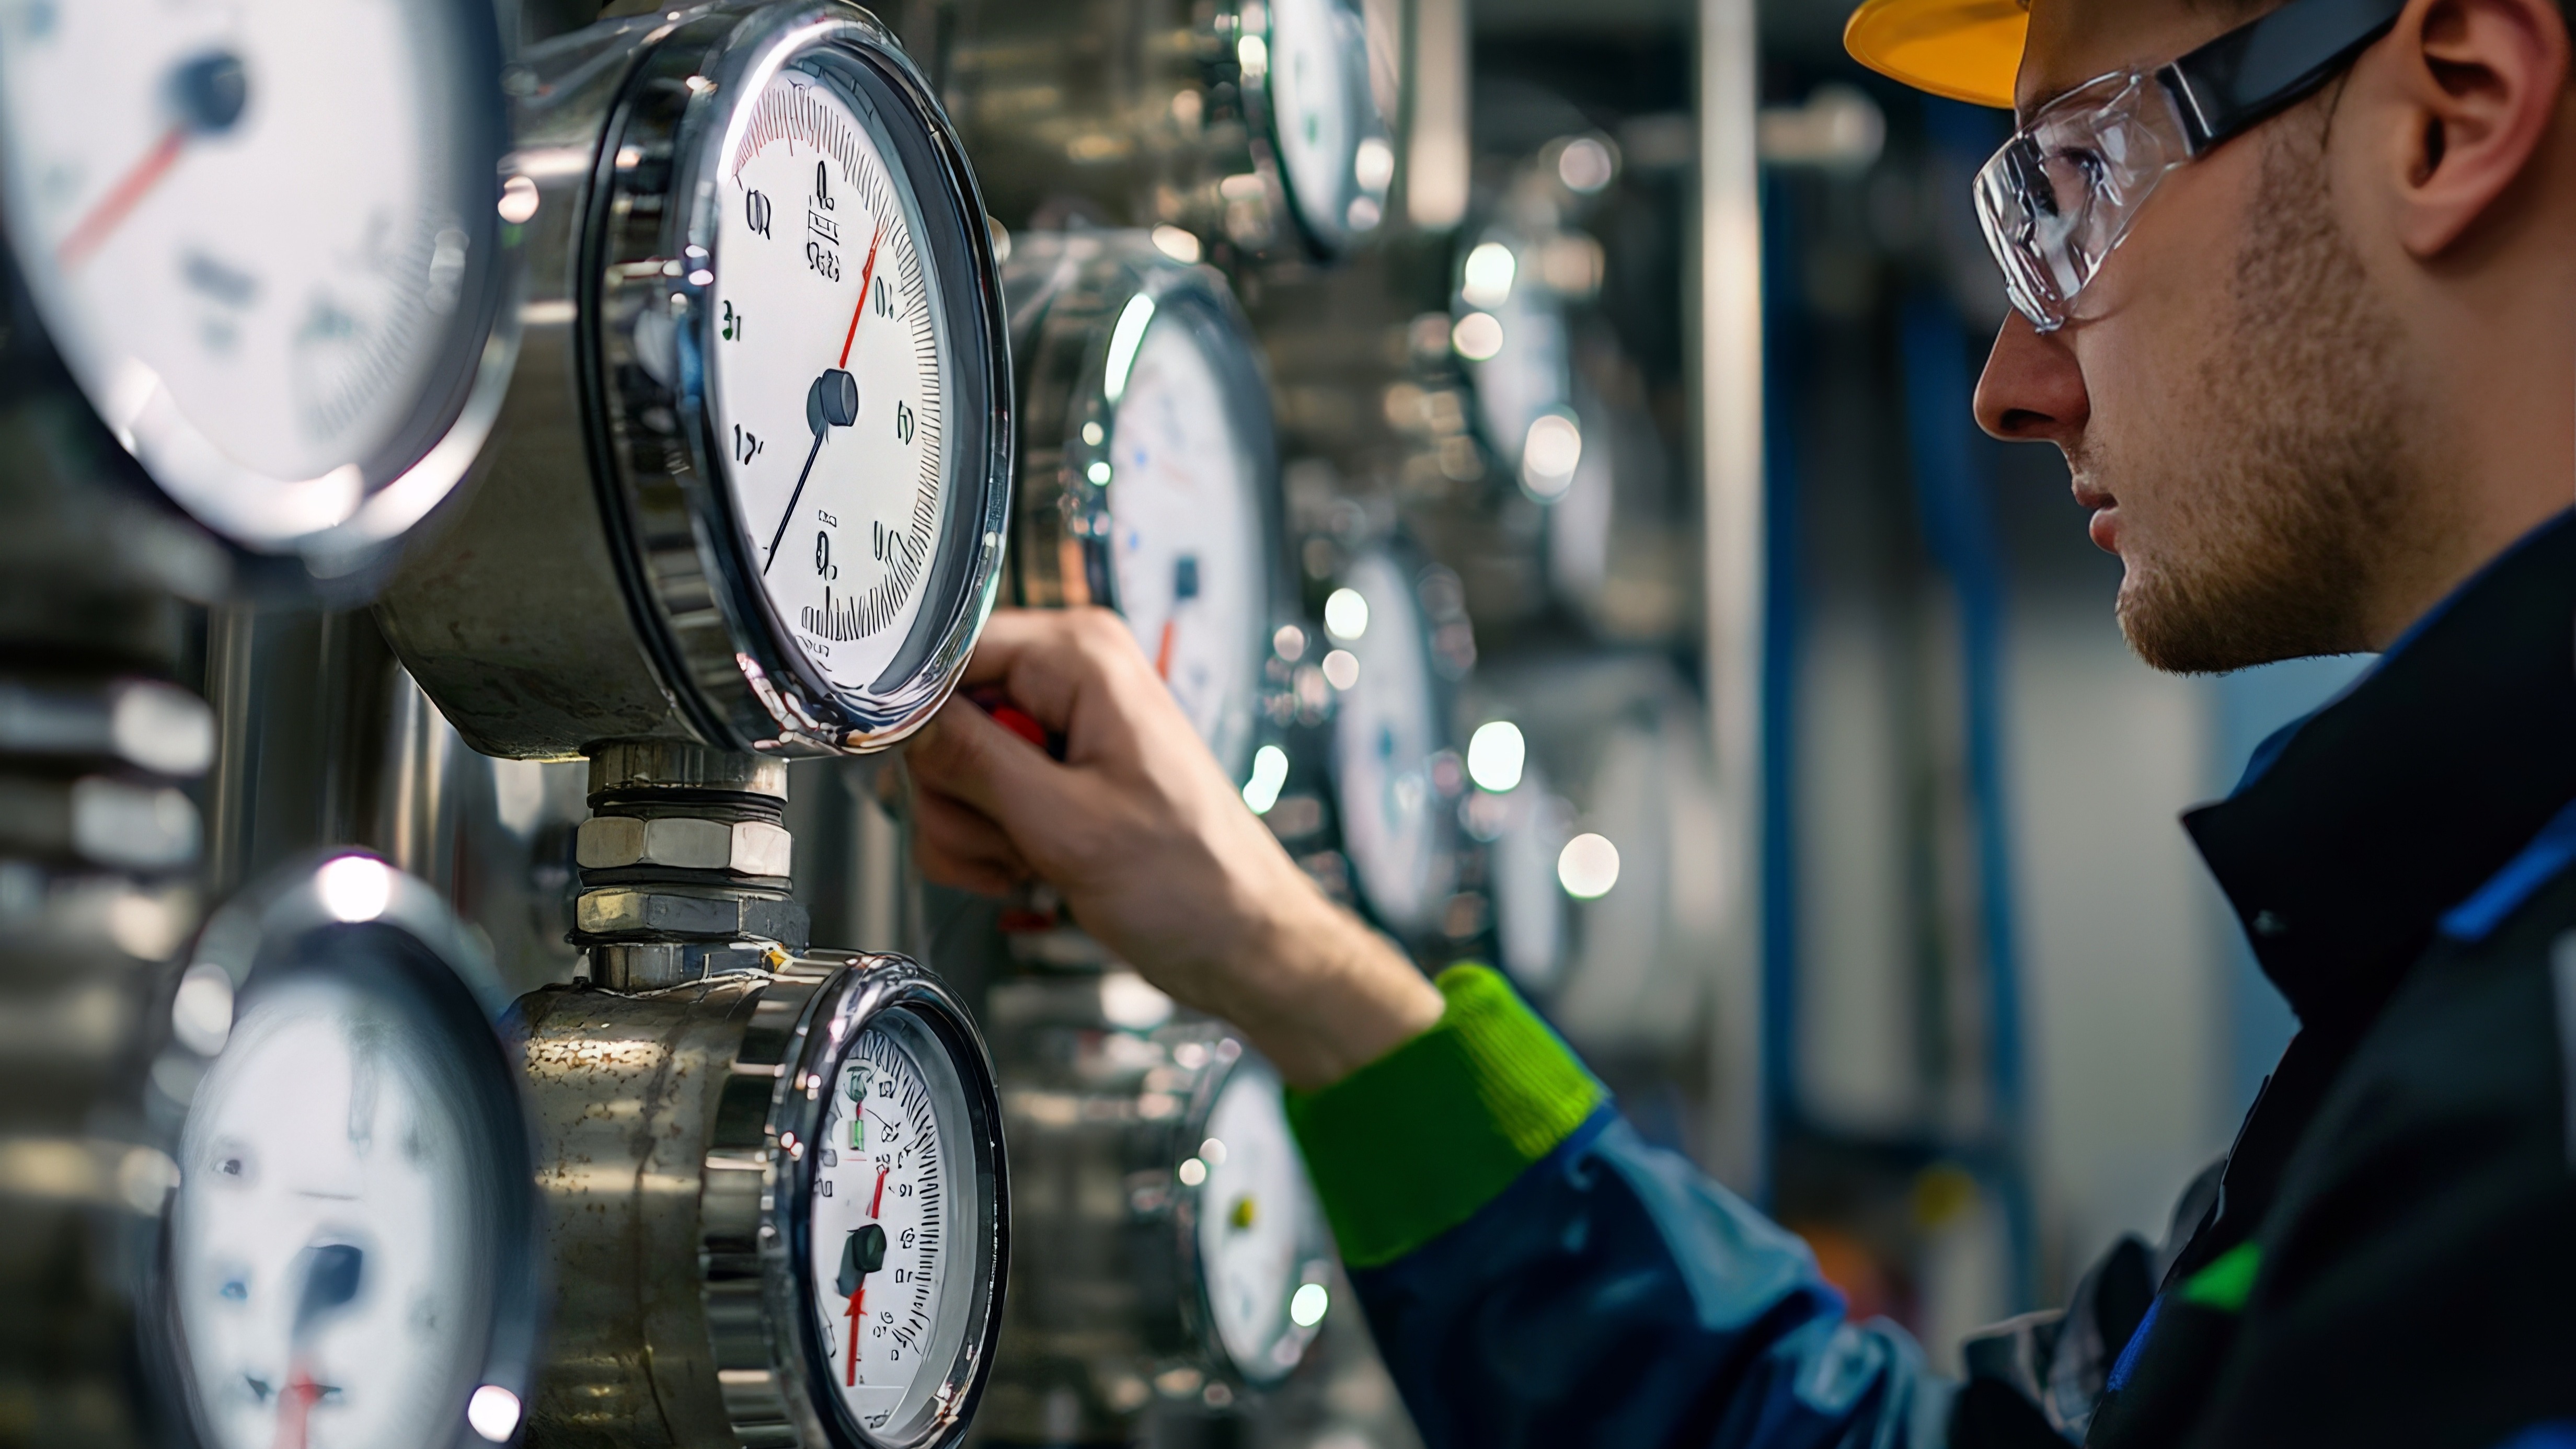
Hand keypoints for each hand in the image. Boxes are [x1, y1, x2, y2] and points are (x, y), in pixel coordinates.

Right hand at [903, 608, 1442, 1088]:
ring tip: (1035, 857)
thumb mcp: (1067, 822)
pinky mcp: (1049, 778)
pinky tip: (1032, 868)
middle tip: (1011, 834)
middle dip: (958, 795)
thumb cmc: (1191, 881)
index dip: (921, 718)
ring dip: (973, 832)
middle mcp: (1067, 679)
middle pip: (940, 716)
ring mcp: (1057, 730)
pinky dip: (988, 847)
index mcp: (1081, 656)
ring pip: (948, 769)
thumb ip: (974, 761)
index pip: (947, 651)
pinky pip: (974, 801)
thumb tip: (901, 720)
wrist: (1239, 941)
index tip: (931, 776)